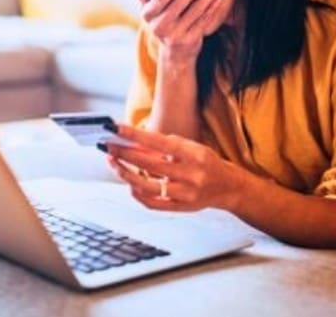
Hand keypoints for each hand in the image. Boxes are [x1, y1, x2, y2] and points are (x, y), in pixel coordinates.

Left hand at [105, 123, 244, 212]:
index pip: (159, 142)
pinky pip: (151, 203)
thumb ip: (165, 146)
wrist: (228, 187)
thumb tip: (134, 143)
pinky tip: (129, 183)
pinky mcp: (180, 208)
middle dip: (124, 153)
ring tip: (114, 162)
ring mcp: (185, 194)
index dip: (135, 135)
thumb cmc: (206, 162)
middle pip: (149, 164)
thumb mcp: (191, 147)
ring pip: (146, 186)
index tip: (116, 128)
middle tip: (107, 145)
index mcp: (194, 154)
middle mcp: (191, 175)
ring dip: (125, 173)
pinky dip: (136, 193)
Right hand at [134, 0, 227, 63]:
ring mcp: (175, 34)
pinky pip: (204, 20)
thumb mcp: (150, 12)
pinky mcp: (190, 40)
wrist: (174, 54)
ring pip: (196, 9)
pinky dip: (213, 6)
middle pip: (181, 1)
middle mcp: (159, 26)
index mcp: (148, 14)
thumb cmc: (163, 23)